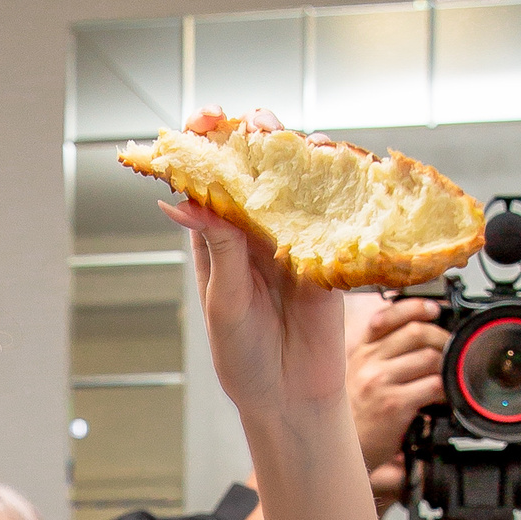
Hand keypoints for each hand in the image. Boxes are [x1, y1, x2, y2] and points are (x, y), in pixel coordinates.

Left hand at [164, 109, 351, 426]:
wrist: (289, 397)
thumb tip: (184, 201)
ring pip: (298, 181)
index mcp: (218, 239)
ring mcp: (294, 237)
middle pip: (257, 169)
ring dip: (297, 153)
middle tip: (256, 122)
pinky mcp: (329, 251)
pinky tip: (332, 169)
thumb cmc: (244, 358)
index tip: (204, 123)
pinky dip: (336, 186)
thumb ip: (217, 249)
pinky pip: (335, 211)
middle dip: (257, 136)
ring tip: (292, 141)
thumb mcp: (222, 302)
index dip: (207, 146)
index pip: (209, 180)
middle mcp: (255, 232)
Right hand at [347, 296, 447, 485]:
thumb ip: (377, 357)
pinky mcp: (394, 404)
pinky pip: (433, 386)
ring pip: (429, 357)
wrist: (337, 452)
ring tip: (449, 376)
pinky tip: (444, 398)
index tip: (432, 309)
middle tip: (450, 349)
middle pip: (416, 332)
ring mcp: (380, 382)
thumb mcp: (355, 378)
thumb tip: (413, 338)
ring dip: (447, 365)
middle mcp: (368, 362)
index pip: (388, 316)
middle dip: (442, 337)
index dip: (414, 307)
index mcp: (360, 352)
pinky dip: (446, 390)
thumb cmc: (350, 419)